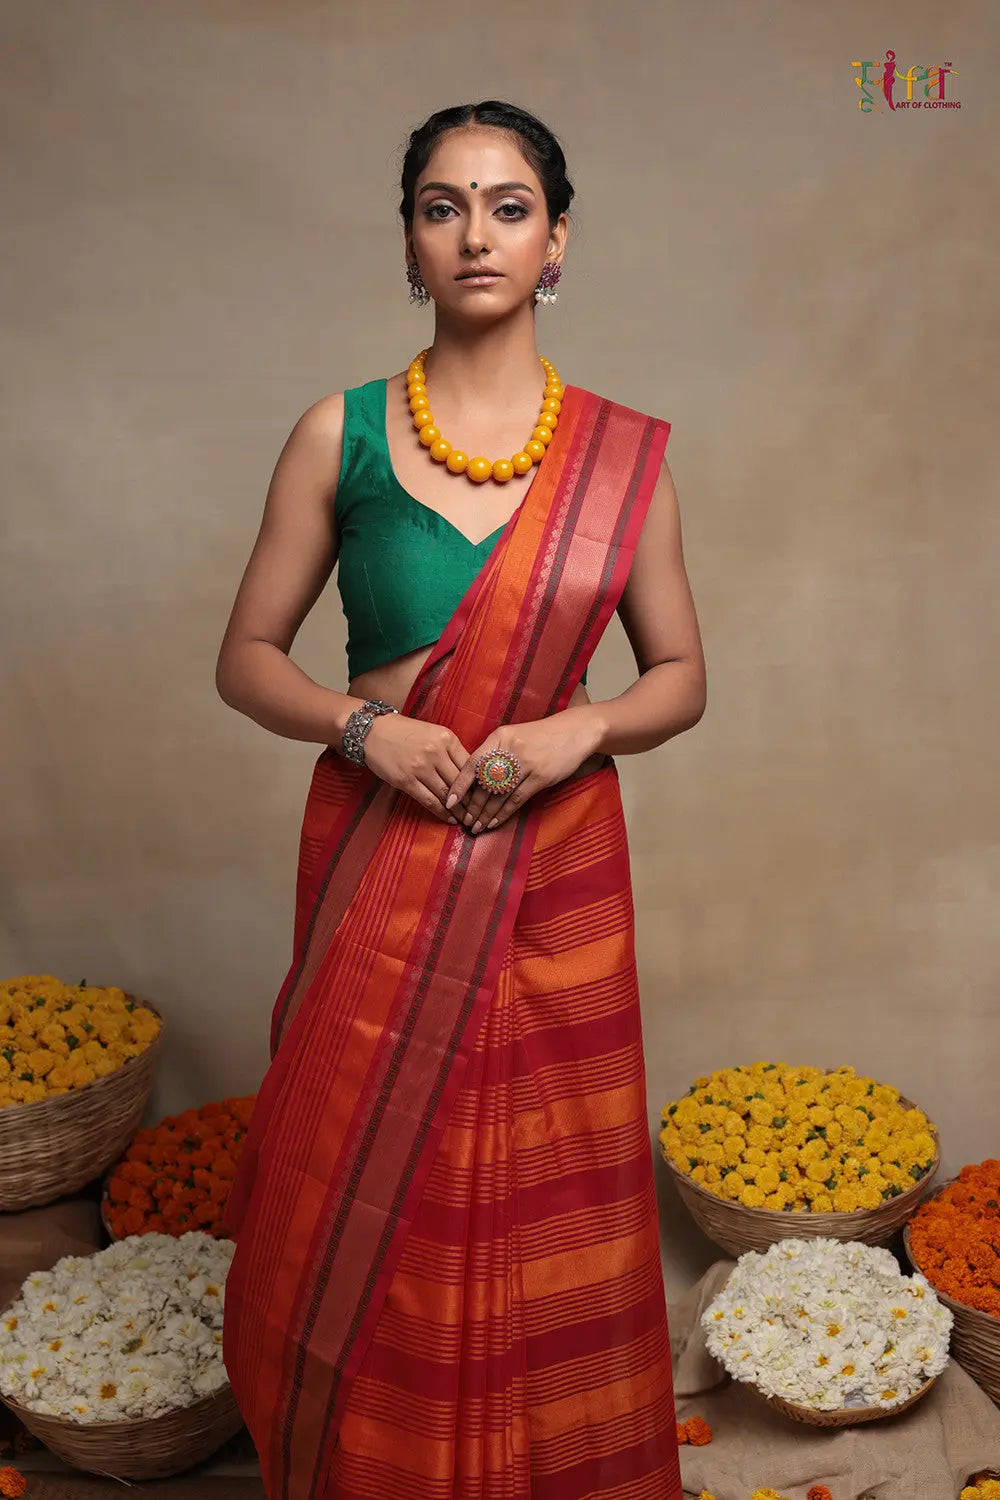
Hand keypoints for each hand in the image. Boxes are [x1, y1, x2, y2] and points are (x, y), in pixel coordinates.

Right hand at [361, 713, 469, 824]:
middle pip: (460, 782)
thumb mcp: (433, 733)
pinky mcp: (406, 780)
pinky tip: (449, 818)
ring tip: (466, 819)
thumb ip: (451, 750)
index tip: (484, 795)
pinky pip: (429, 800)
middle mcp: (436, 752)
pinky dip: (441, 812)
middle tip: (479, 812)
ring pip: (446, 794)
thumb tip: (469, 774)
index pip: (470, 765)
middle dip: (471, 800)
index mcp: (446, 738)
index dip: (479, 783)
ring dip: (458, 810)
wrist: (373, 731)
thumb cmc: (404, 732)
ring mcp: (420, 767)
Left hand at [445, 711, 601, 832]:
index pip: (472, 764)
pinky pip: (516, 799)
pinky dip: (503, 813)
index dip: (459, 785)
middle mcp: (509, 750)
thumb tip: (473, 778)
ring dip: (485, 813)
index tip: (450, 801)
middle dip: (472, 806)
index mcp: (498, 738)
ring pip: (498, 794)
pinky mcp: (540, 776)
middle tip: (464, 820)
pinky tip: (494, 822)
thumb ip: (494, 753)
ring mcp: (525, 763)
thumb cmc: (540, 736)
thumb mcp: (513, 736)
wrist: (574, 732)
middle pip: (484, 783)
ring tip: (476, 826)